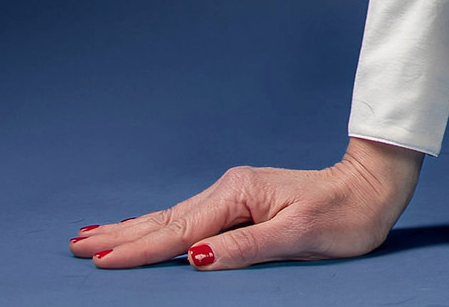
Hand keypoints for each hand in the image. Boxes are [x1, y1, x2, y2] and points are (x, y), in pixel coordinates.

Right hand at [67, 138, 422, 269]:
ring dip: (133, 230)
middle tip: (75, 246)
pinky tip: (146, 228)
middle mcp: (233, 190)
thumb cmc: (344, 214)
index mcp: (240, 195)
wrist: (373, 188)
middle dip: (122, 235)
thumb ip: (245, 248)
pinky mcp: (243, 204)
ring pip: (174, 218)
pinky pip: (190, 219)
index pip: (179, 231)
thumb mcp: (298, 235)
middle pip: (167, 220)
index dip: (138, 249)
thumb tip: (195, 256)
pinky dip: (160, 226)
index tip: (98, 259)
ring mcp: (237, 195)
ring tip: (94, 238)